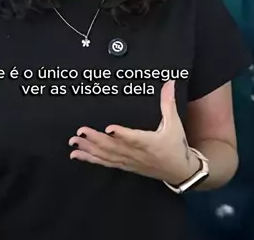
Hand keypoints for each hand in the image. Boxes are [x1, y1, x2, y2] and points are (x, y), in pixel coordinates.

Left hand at [68, 80, 198, 185]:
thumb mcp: (174, 123)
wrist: (180, 172)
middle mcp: (137, 154)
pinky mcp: (125, 165)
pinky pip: (105, 163)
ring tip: (74, 142)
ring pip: (106, 156)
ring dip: (89, 149)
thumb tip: (169, 81)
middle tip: (80, 131)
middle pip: (114, 148)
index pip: (134, 138)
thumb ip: (168, 102)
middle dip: (95, 140)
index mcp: (149, 143)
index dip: (122, 135)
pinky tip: (77, 155)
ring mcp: (129, 161)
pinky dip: (91, 159)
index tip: (109, 128)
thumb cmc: (176, 146)